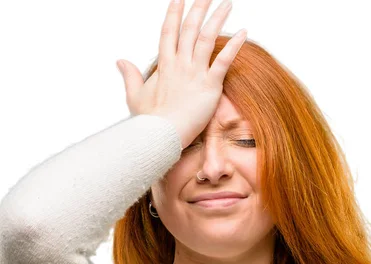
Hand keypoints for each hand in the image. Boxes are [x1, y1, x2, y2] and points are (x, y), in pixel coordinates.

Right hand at [116, 0, 246, 148]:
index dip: (174, 14)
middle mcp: (179, 65)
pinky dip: (234, 46)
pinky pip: (223, 61)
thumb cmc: (149, 122)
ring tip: (227, 3)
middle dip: (198, 8)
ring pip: (206, 38)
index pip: (168, 32)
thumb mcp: (135, 96)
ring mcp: (194, 74)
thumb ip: (130, 76)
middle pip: (189, 29)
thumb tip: (121, 61)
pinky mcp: (209, 86)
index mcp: (164, 66)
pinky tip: (243, 32)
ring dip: (217, 19)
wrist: (160, 137)